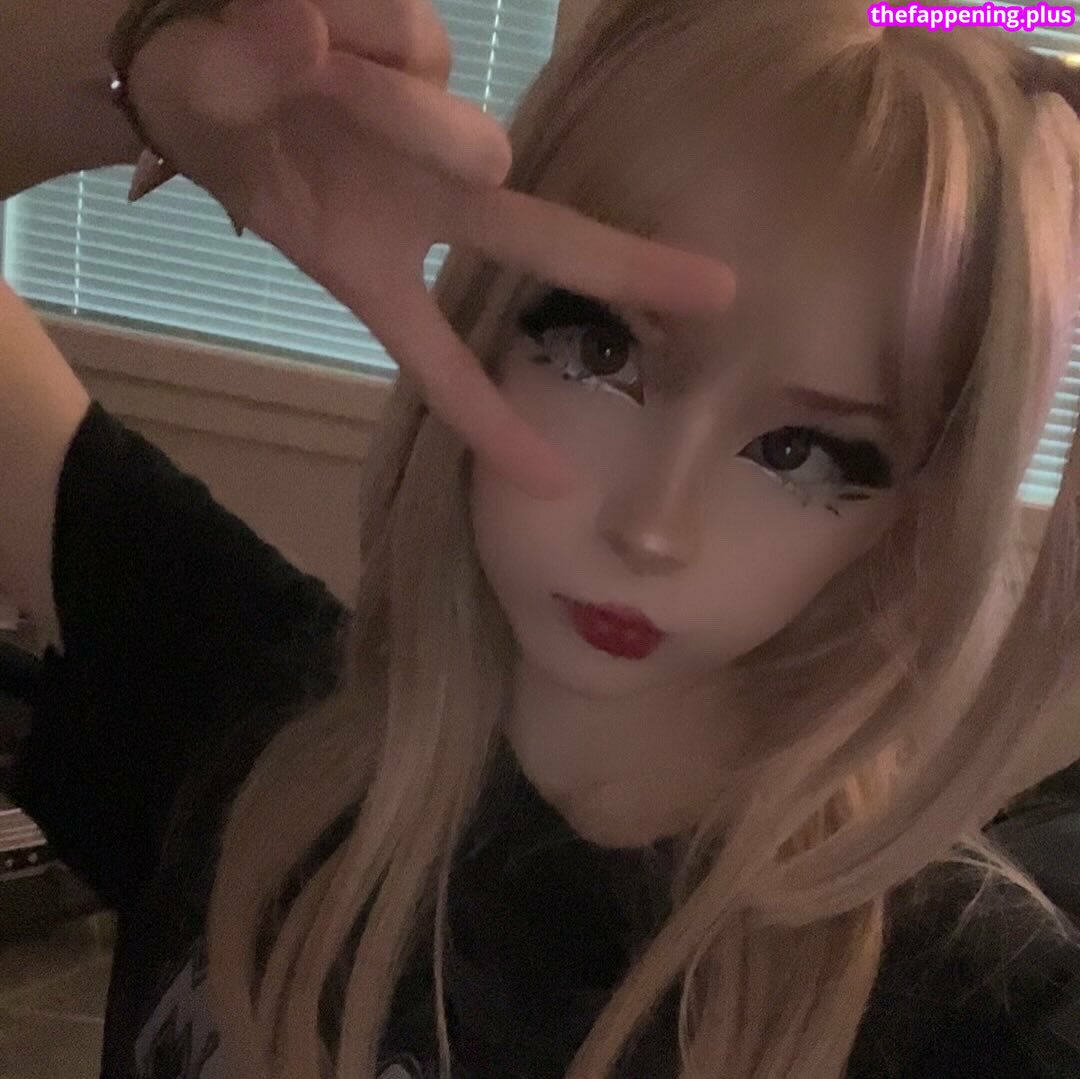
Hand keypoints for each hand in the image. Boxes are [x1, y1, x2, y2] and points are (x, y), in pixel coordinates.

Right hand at [127, 0, 736, 496]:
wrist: (199, 57)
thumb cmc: (217, 126)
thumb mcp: (221, 138)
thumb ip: (249, 86)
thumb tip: (307, 38)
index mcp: (378, 267)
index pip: (442, 364)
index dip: (491, 424)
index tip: (557, 484)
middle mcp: (426, 205)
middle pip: (539, 238)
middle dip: (623, 265)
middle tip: (718, 292)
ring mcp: (434, 129)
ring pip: (454, 128)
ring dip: (379, 100)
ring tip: (297, 62)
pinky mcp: (429, 51)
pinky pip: (420, 41)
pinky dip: (367, 27)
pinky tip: (320, 24)